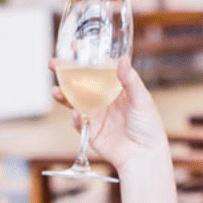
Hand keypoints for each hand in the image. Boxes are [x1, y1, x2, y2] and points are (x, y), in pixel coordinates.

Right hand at [50, 57, 168, 172]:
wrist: (144, 157)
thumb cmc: (149, 127)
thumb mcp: (142, 100)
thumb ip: (130, 80)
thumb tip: (122, 59)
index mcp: (117, 88)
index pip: (99, 69)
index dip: (86, 58)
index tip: (76, 46)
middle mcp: (104, 99)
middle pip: (81, 82)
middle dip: (66, 73)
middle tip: (53, 63)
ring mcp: (96, 114)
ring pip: (75, 101)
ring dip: (64, 95)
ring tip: (55, 91)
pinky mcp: (91, 131)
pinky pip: (79, 122)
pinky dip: (76, 118)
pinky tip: (77, 115)